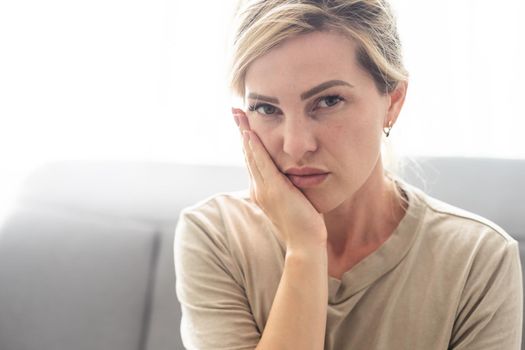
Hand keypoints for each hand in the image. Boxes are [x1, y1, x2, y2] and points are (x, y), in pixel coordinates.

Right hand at [232, 108, 326, 253]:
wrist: (305, 243)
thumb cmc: (303, 223)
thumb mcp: (293, 199)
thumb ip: (288, 186)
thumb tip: (293, 174)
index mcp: (262, 190)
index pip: (253, 160)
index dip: (247, 141)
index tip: (244, 123)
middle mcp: (258, 188)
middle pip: (247, 154)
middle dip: (242, 131)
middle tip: (235, 111)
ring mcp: (264, 189)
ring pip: (251, 156)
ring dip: (245, 133)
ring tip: (239, 115)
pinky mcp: (274, 190)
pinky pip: (262, 164)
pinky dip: (255, 148)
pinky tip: (250, 134)